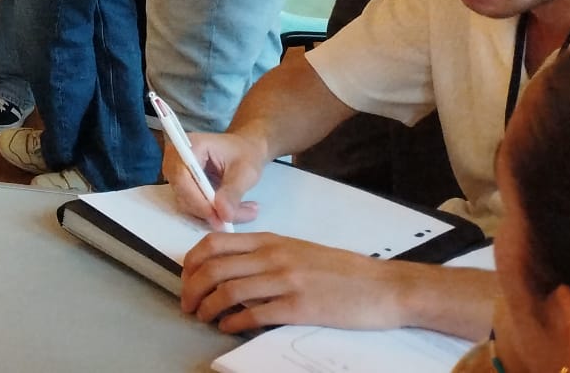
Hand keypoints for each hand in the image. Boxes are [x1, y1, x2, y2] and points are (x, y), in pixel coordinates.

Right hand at [163, 128, 264, 229]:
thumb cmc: (245, 154)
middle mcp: (176, 157)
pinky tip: (229, 209)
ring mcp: (175, 170)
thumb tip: (224, 215)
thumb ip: (233, 192)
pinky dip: (209, 212)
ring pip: (185, 202)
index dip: (197, 200)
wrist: (243, 149)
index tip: (219, 218)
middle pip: (181, 191)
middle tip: (235, 217)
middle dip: (207, 210)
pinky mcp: (181, 183)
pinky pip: (189, 204)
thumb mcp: (246, 172)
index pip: (183, 176)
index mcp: (190, 145)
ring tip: (240, 211)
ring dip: (211, 213)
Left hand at [180, 233, 406, 334]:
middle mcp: (274, 257)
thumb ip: (266, 256)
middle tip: (187, 305)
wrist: (383, 286)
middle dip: (192, 288)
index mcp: (271, 241)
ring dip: (209, 308)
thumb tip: (232, 270)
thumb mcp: (298, 251)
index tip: (186, 279)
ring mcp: (286, 282)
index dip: (192, 262)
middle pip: (215, 268)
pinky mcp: (300, 308)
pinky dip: (234, 323)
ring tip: (203, 318)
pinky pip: (255, 314)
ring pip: (229, 291)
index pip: (215, 243)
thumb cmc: (342, 271)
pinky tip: (228, 328)